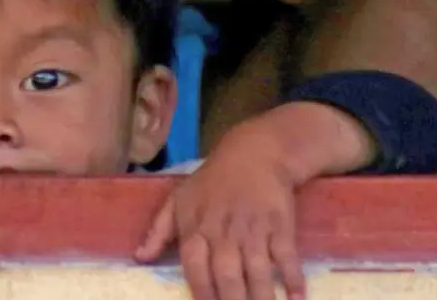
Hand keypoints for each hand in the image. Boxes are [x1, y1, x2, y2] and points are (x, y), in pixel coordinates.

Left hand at [134, 122, 306, 299]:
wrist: (256, 152)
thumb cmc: (213, 180)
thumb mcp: (180, 198)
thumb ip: (159, 230)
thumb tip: (139, 259)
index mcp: (197, 226)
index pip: (195, 266)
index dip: (201, 293)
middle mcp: (225, 230)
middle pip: (227, 274)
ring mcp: (254, 228)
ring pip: (257, 270)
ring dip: (261, 298)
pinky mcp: (281, 224)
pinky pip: (287, 255)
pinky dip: (293, 278)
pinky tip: (297, 298)